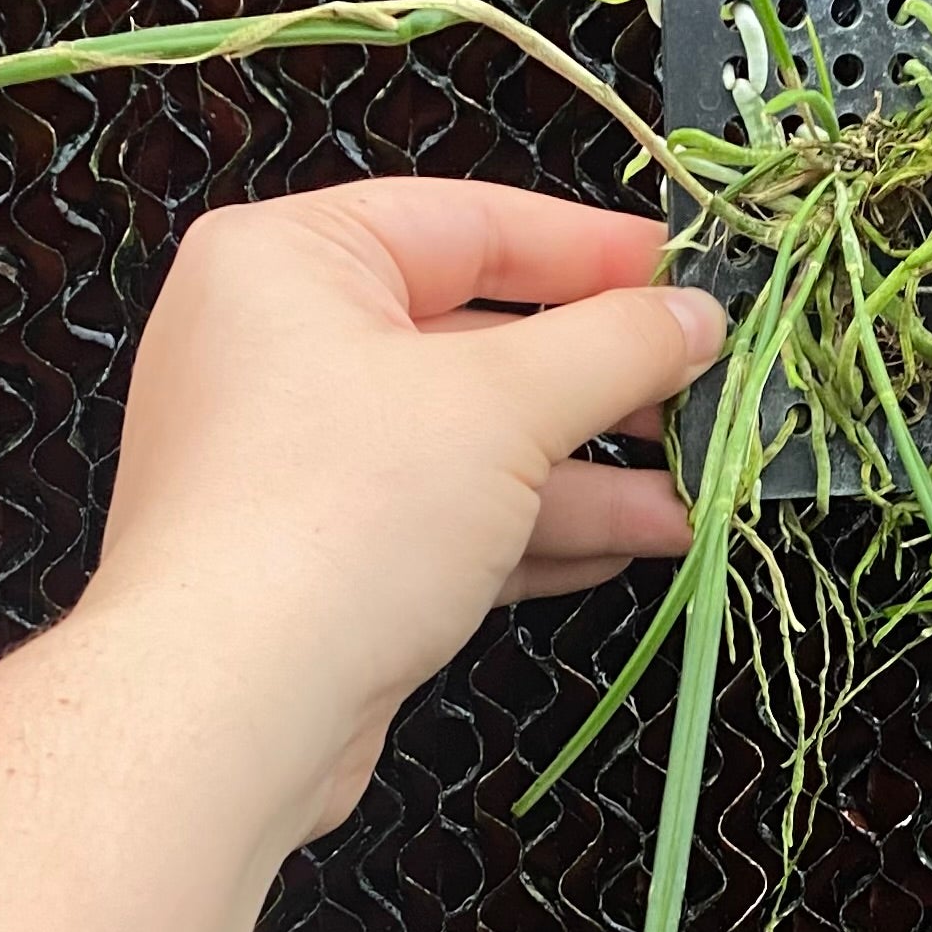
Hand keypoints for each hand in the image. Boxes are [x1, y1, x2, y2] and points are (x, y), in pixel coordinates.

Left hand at [78, 179, 724, 834]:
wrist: (226, 709)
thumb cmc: (331, 518)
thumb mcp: (502, 404)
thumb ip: (614, 346)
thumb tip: (694, 314)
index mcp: (290, 262)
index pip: (468, 222)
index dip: (592, 250)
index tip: (687, 275)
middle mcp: (279, 349)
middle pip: (477, 339)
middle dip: (603, 381)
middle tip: (704, 392)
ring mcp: (298, 462)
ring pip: (472, 445)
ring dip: (589, 472)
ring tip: (695, 491)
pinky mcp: (322, 561)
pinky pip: (448, 521)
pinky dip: (537, 531)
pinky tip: (628, 543)